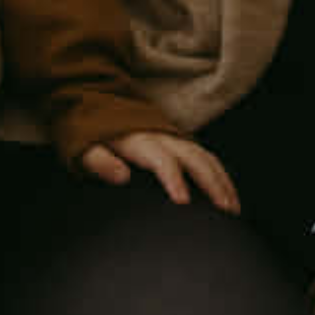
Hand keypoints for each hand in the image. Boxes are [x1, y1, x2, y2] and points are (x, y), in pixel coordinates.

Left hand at [78, 129, 240, 211]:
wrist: (92, 104)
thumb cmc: (87, 134)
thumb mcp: (82, 147)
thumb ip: (99, 162)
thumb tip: (121, 176)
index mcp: (138, 140)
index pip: (162, 160)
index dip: (174, 179)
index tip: (184, 202)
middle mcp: (161, 136)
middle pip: (194, 158)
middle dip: (212, 184)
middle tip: (225, 211)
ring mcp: (173, 138)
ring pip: (206, 157)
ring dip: (222, 182)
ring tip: (233, 210)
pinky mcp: (178, 142)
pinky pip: (207, 158)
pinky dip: (221, 176)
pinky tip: (228, 197)